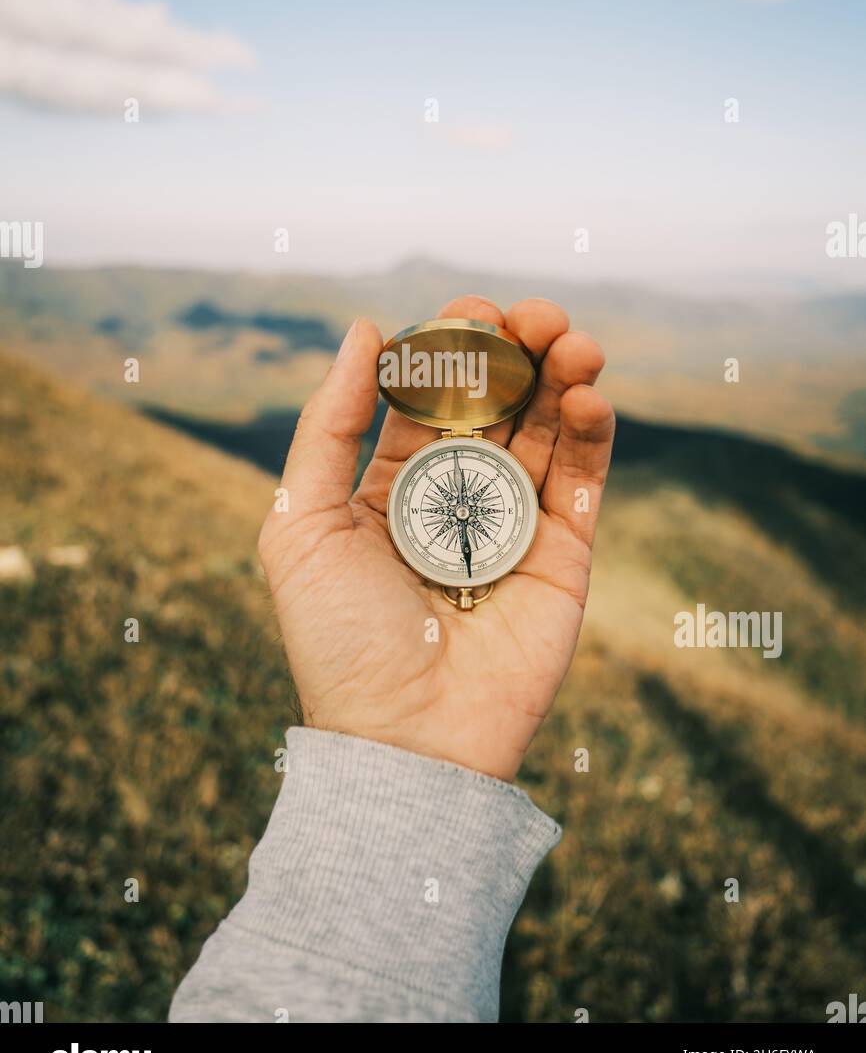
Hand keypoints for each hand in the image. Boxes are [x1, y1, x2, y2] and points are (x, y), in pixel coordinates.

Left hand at [258, 295, 614, 781]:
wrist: (405, 739)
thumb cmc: (339, 638)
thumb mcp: (299, 522)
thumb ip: (328, 424)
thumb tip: (363, 328)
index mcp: (391, 486)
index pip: (429, 397)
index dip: (450, 349)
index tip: (468, 313)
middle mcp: (456, 497)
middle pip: (496, 403)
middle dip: (517, 352)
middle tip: (534, 317)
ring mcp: (514, 524)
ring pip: (547, 431)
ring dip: (562, 377)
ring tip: (571, 341)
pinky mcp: (566, 556)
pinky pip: (586, 483)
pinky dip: (592, 434)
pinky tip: (586, 395)